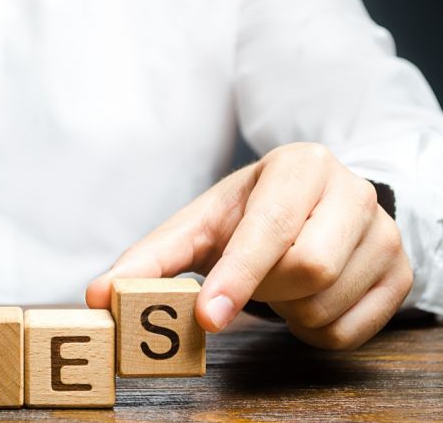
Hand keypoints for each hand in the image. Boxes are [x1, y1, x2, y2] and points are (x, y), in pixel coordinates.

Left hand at [86, 142, 412, 349]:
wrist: (311, 206)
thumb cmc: (247, 214)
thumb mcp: (199, 224)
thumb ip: (149, 259)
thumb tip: (98, 297)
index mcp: (300, 166)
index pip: (273, 227)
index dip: (239, 274)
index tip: (208, 316)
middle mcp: (353, 191)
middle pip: (307, 268)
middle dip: (263, 289)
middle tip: (248, 279)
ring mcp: (386, 234)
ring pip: (328, 303)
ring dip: (285, 311)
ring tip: (276, 283)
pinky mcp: (401, 273)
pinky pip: (350, 332)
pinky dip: (313, 330)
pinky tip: (303, 300)